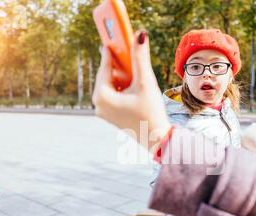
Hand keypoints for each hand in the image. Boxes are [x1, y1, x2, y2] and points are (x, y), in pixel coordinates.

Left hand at [92, 31, 171, 153]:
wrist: (157, 140)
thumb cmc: (151, 113)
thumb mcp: (145, 83)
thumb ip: (140, 58)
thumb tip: (140, 35)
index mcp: (101, 96)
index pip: (105, 67)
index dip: (112, 51)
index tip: (115, 40)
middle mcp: (98, 104)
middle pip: (107, 76)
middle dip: (119, 66)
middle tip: (128, 55)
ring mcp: (103, 111)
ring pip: (110, 85)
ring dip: (122, 77)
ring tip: (135, 73)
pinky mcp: (110, 116)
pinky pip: (113, 95)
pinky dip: (122, 88)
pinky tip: (134, 86)